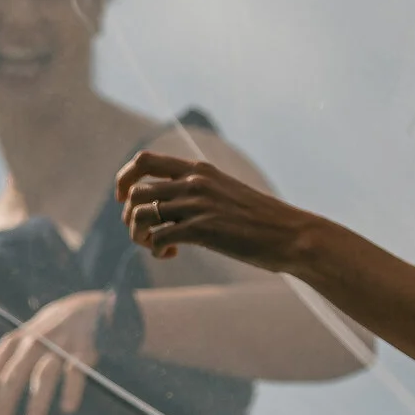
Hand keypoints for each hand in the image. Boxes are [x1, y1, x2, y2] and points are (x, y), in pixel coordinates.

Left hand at [0, 291, 104, 414]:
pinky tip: (68, 408)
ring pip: (43, 374)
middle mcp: (31, 344)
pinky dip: (71, 389)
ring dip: (37, 398)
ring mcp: (57, 346)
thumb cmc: (44, 335)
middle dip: (3, 404)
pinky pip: (75, 371)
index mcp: (12, 344)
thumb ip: (1, 373)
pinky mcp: (82, 350)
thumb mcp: (19, 346)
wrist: (83, 308)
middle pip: (12, 376)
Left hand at [117, 150, 319, 269]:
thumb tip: (170, 206)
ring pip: (141, 215)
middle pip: (136, 192)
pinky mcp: (202, 229)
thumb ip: (198, 192)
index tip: (123, 199)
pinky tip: (171, 255)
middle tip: (144, 234)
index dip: (124, 179)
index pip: (144, 160)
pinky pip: (158, 237)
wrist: (291, 235)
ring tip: (156, 246)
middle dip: (129, 217)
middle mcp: (194, 183)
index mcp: (199, 170)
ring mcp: (197, 205)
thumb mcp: (226, 193)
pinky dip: (156, 249)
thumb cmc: (261, 221)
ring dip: (138, 236)